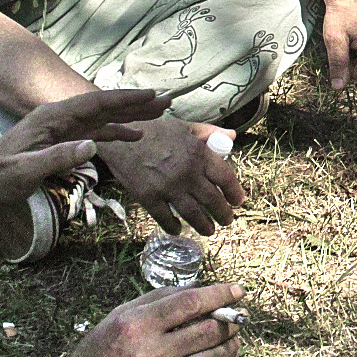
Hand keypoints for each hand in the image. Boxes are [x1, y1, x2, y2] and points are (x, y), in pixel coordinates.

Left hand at [0, 86, 168, 208]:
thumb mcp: (26, 171)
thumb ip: (58, 158)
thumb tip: (94, 145)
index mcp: (52, 117)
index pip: (96, 102)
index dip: (126, 98)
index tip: (152, 95)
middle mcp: (59, 116)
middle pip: (104, 105)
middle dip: (136, 103)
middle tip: (167, 101)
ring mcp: (60, 127)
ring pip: (102, 117)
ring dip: (130, 115)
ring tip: (158, 115)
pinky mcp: (61, 139)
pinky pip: (95, 131)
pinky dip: (116, 132)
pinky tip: (133, 136)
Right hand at [51, 280, 244, 356]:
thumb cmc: (98, 356)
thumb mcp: (117, 319)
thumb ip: (156, 302)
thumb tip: (198, 290)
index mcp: (136, 325)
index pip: (190, 303)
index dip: (219, 294)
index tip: (237, 291)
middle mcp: (149, 353)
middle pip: (207, 331)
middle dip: (229, 322)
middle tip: (237, 318)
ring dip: (230, 348)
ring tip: (233, 341)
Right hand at [97, 114, 245, 234]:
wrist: (118, 135)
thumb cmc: (153, 129)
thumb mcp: (184, 126)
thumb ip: (209, 133)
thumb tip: (232, 137)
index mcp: (198, 153)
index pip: (226, 177)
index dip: (234, 192)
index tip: (238, 201)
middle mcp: (187, 172)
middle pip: (213, 200)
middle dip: (223, 214)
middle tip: (226, 220)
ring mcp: (168, 187)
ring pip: (193, 214)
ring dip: (204, 225)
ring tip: (209, 230)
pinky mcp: (148, 197)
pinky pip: (165, 218)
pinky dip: (174, 227)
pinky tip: (178, 229)